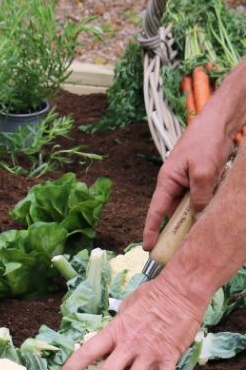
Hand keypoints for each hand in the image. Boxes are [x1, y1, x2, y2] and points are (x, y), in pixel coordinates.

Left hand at [58, 275, 204, 369]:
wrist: (182, 290)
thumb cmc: (152, 295)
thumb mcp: (126, 306)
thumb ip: (117, 325)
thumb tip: (109, 333)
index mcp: (114, 332)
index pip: (86, 352)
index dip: (71, 368)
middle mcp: (128, 346)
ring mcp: (148, 353)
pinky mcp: (168, 357)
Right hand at [143, 116, 231, 250]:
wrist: (220, 120)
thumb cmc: (206, 141)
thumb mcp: (203, 171)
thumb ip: (199, 196)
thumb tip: (198, 215)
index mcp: (166, 181)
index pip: (155, 212)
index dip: (150, 231)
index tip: (148, 248)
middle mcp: (174, 184)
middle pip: (172, 213)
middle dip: (176, 229)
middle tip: (179, 248)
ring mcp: (186, 182)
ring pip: (189, 206)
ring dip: (196, 213)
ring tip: (202, 223)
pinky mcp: (199, 179)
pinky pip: (200, 197)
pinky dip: (207, 201)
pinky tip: (215, 201)